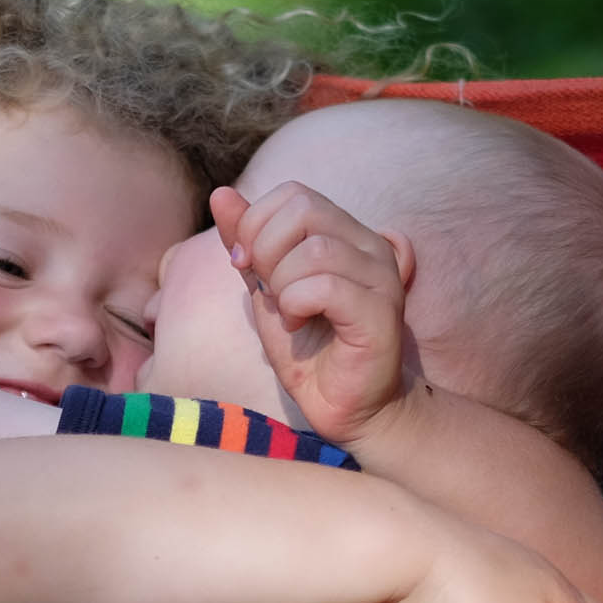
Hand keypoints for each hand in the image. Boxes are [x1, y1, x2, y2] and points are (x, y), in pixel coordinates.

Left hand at [212, 183, 421, 447]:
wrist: (345, 408)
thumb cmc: (309, 351)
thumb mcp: (265, 288)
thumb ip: (248, 242)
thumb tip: (221, 194)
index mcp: (347, 233)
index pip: (294, 193)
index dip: (257, 224)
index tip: (247, 266)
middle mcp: (372, 247)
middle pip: (303, 210)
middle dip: (265, 250)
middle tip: (269, 292)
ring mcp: (381, 278)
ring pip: (313, 250)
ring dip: (282, 286)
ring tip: (289, 315)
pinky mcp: (380, 313)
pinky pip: (325, 286)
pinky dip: (295, 305)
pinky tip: (298, 326)